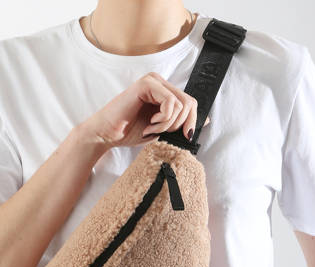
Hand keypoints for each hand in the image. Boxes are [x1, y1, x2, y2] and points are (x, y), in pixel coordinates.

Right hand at [79, 71, 209, 149]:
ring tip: (152, 129)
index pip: (191, 103)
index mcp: (165, 92)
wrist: (107, 134)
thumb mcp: (163, 130)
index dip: (191, 122)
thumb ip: (181, 123)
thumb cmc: (130, 131)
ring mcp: (153, 81)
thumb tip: (207, 121)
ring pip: (181, 105)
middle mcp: (160, 83)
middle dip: (179, 124)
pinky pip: (170, 103)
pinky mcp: (147, 84)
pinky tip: (149, 124)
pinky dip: (163, 120)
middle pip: (189, 102)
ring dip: (168, 124)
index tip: (183, 137)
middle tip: (161, 133)